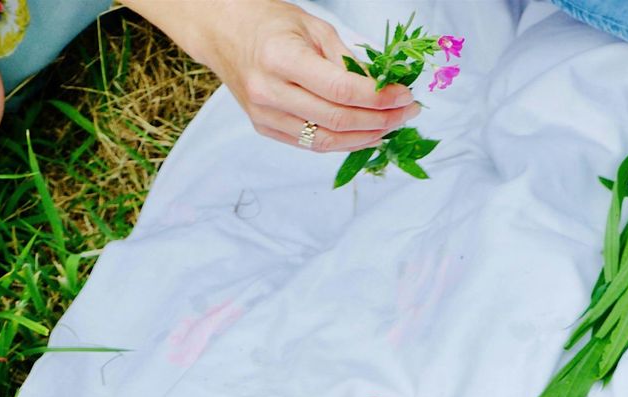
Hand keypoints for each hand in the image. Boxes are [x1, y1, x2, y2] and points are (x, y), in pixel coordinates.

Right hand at [142, 0, 418, 153]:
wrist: (221, 32)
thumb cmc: (266, 21)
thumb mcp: (310, 26)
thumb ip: (345, 58)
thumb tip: (382, 86)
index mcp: (280, 58)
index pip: (340, 90)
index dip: (377, 98)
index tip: (404, 95)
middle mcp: (270, 92)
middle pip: (337, 119)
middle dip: (379, 120)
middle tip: (406, 113)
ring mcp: (265, 116)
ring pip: (326, 140)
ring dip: (365, 137)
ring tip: (390, 127)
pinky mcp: (266, 129)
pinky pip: (312, 144)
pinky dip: (343, 142)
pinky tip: (363, 134)